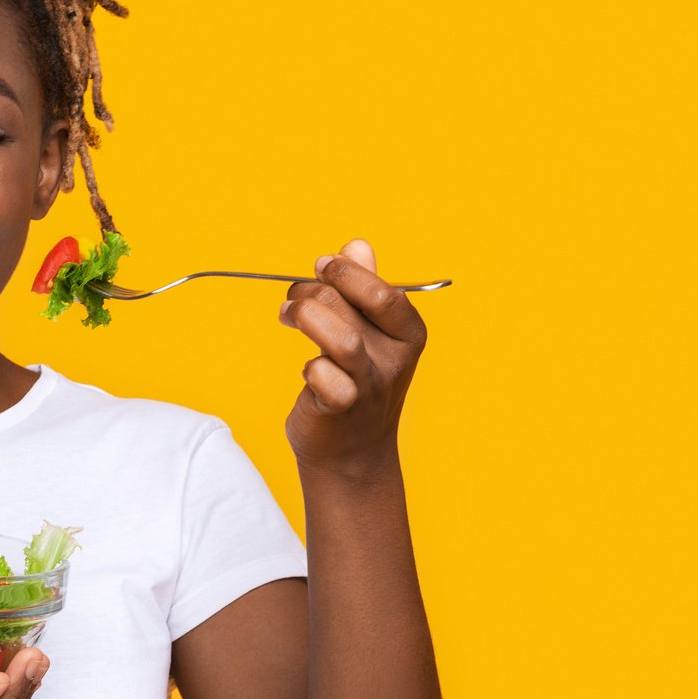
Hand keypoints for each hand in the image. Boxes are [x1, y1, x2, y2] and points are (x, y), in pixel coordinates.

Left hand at [278, 238, 427, 473]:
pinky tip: (307, 370)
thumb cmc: (356, 382)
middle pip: (350, 306)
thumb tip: (357, 245)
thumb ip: (362, 289)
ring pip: (340, 339)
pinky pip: (322, 377)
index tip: (320, 266)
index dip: (345, 272)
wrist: (351, 453)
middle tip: (292, 300)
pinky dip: (308, 367)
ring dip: (305, 318)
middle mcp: (396, 358)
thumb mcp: (368, 333)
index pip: (382, 290)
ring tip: (288, 317)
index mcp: (408, 332)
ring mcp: (371, 385)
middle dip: (312, 292)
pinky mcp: (343, 408)